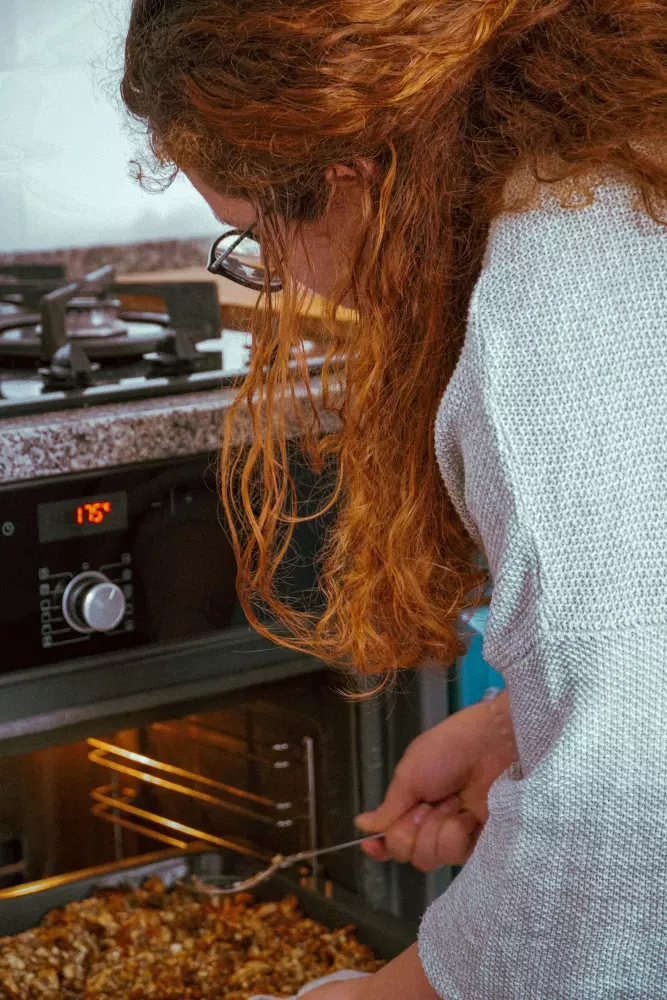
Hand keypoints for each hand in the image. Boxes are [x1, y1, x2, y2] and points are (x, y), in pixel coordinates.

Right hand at [356, 690, 517, 868]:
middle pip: (406, 851)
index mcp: (412, 803)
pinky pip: (455, 856)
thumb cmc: (447, 751)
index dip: (380, 845)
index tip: (371, 845)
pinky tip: (467, 815)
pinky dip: (456, 834)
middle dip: (410, 830)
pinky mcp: (479, 843)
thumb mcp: (410, 773)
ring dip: (436, 829)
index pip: (391, 835)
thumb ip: (388, 807)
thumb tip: (362, 824)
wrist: (492, 746)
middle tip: (426, 805)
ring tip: (453, 804)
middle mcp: (431, 823)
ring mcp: (454, 834)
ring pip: (429, 858)